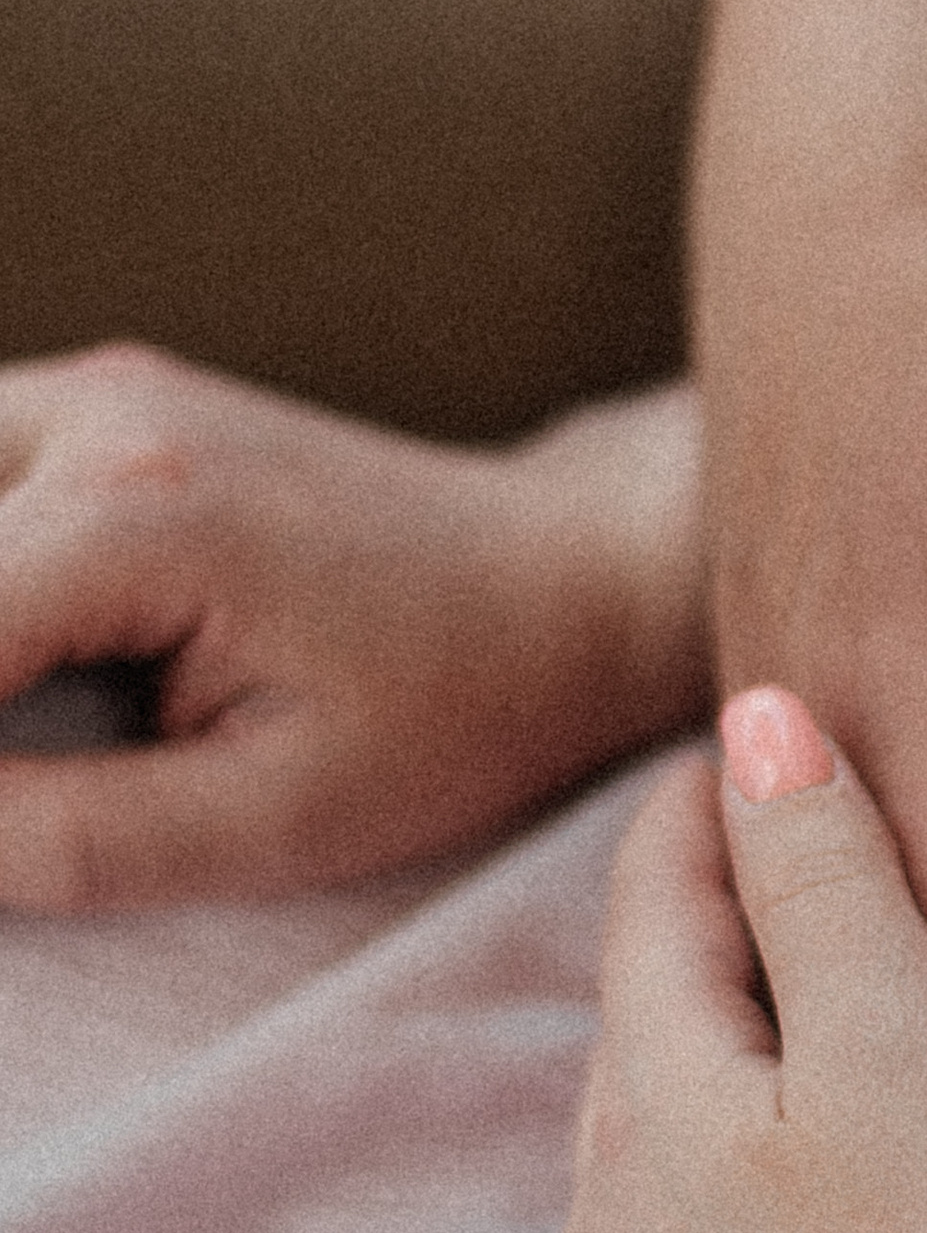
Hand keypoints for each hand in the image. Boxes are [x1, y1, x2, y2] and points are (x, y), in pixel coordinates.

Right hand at [0, 347, 707, 906]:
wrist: (566, 579)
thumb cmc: (455, 710)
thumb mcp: (273, 819)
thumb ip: (63, 838)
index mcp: (136, 521)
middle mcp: (95, 421)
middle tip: (12, 788)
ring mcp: (91, 394)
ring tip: (17, 731)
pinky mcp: (96, 403)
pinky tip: (16, 673)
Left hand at [560, 688, 926, 1232]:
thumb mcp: (899, 1057)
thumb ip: (828, 886)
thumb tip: (757, 722)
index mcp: (653, 1088)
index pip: (659, 886)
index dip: (720, 789)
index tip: (767, 717)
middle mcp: (611, 1198)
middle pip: (656, 1006)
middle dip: (722, 914)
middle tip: (794, 834)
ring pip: (677, 1127)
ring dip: (744, 1050)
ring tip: (822, 1007)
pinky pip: (709, 1232)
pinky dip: (762, 1165)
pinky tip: (823, 1205)